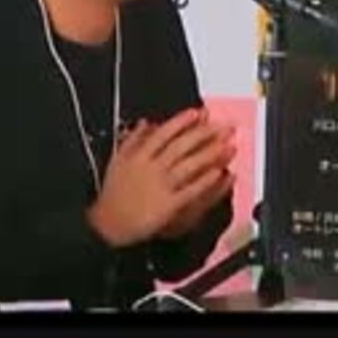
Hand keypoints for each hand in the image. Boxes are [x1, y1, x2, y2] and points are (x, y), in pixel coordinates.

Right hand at [86, 108, 233, 247]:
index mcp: (138, 155)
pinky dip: (205, 181)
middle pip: (181, 146)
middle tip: (223, 127)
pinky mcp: (168, 205)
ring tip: (228, 146)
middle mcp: (151, 167)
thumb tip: (146, 122)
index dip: (182, 122)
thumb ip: (132, 139)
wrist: (109, 224)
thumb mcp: (117, 160)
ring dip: (210, 155)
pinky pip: (190, 190)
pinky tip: (219, 174)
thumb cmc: (113, 192)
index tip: (199, 113)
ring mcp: (161, 186)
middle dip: (204, 134)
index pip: (163, 133)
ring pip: (189, 166)